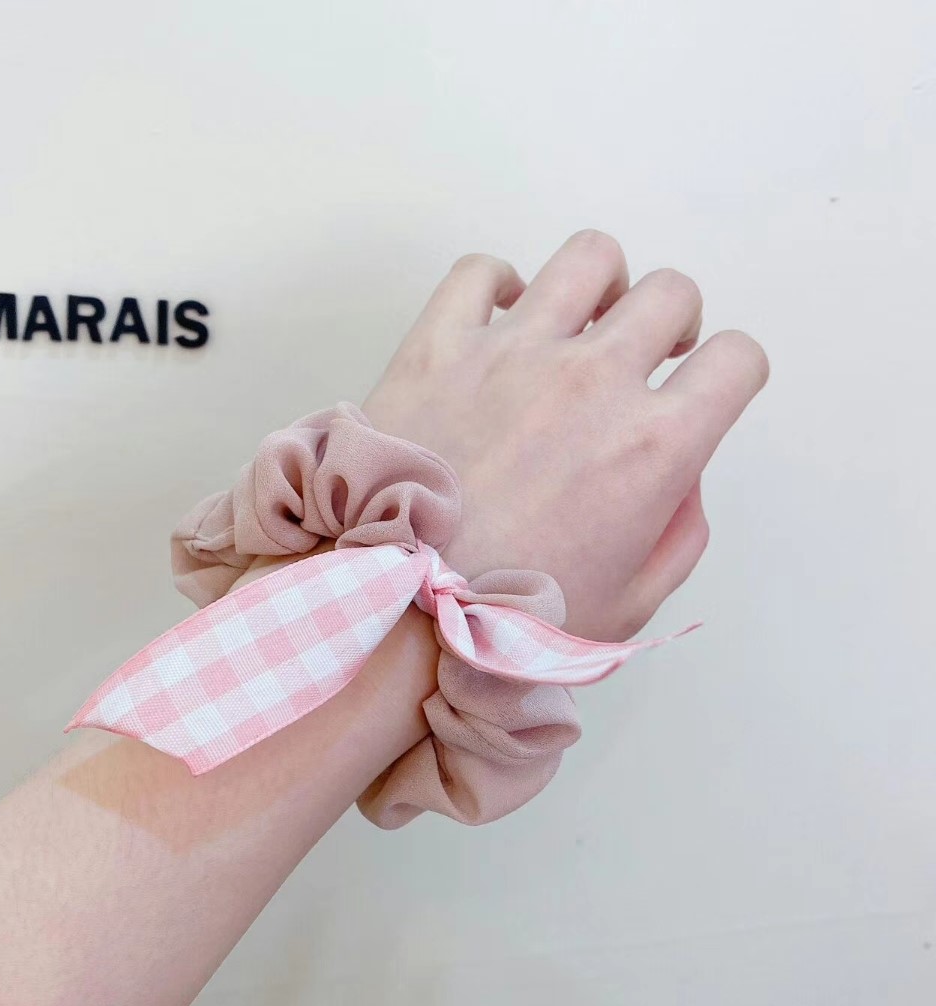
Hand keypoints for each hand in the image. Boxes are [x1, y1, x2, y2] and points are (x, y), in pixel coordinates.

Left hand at [361, 229, 767, 640]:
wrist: (392, 613)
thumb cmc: (512, 624)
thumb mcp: (631, 603)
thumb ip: (679, 531)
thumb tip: (681, 473)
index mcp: (652, 445)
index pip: (738, 360)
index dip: (731, 375)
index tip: (703, 394)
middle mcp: (591, 379)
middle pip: (670, 293)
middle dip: (673, 324)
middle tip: (643, 363)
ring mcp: (511, 353)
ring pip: (589, 257)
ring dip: (601, 286)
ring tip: (579, 326)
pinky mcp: (437, 345)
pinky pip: (479, 272)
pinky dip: (498, 286)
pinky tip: (497, 323)